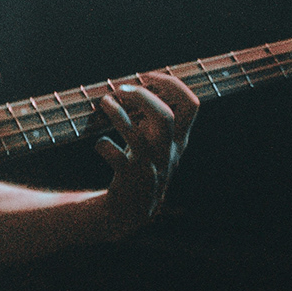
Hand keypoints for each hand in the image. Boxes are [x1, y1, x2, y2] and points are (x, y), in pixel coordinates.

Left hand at [94, 70, 197, 239]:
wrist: (129, 213)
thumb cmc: (140, 168)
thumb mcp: (155, 143)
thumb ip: (153, 118)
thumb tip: (137, 83)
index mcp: (178, 140)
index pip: (191, 105)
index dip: (172, 84)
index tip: (146, 77)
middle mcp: (167, 153)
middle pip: (165, 117)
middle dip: (142, 97)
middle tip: (121, 89)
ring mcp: (149, 168)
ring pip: (137, 138)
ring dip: (118, 115)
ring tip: (104, 102)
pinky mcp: (129, 181)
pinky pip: (117, 159)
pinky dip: (104, 146)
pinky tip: (100, 144)